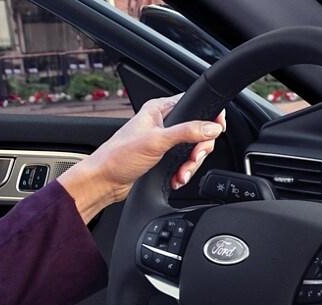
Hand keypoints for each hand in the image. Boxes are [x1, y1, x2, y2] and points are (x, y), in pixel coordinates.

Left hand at [58, 94, 225, 221]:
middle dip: (198, 150)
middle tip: (193, 158)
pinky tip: (176, 178)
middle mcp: (163, 123)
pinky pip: (184, 163)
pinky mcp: (164, 157)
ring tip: (181, 174)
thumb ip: (187, 132)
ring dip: (190, 165)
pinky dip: (183, 172)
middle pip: (198, 132)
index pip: (194, 105)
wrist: (104, 181)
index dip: (209, 117)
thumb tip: (212, 127)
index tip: (216, 130)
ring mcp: (164, 141)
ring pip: (193, 150)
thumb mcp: (157, 141)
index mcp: (160, 109)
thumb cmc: (118, 156)